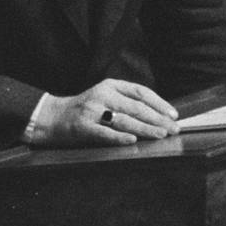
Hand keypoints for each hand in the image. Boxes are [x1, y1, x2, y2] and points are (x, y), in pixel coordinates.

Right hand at [25, 78, 176, 146]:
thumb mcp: (104, 97)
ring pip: (124, 120)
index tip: (173, 115)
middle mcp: (101, 95)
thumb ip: (125, 101)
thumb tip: (158, 115)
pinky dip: (120, 137)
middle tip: (173, 129)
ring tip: (160, 135)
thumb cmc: (84, 110)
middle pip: (135, 107)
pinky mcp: (82, 127)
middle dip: (157, 120)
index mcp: (109, 85)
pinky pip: (104, 133)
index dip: (159, 103)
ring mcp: (91, 111)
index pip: (140, 92)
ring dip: (145, 129)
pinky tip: (133, 141)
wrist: (52, 117)